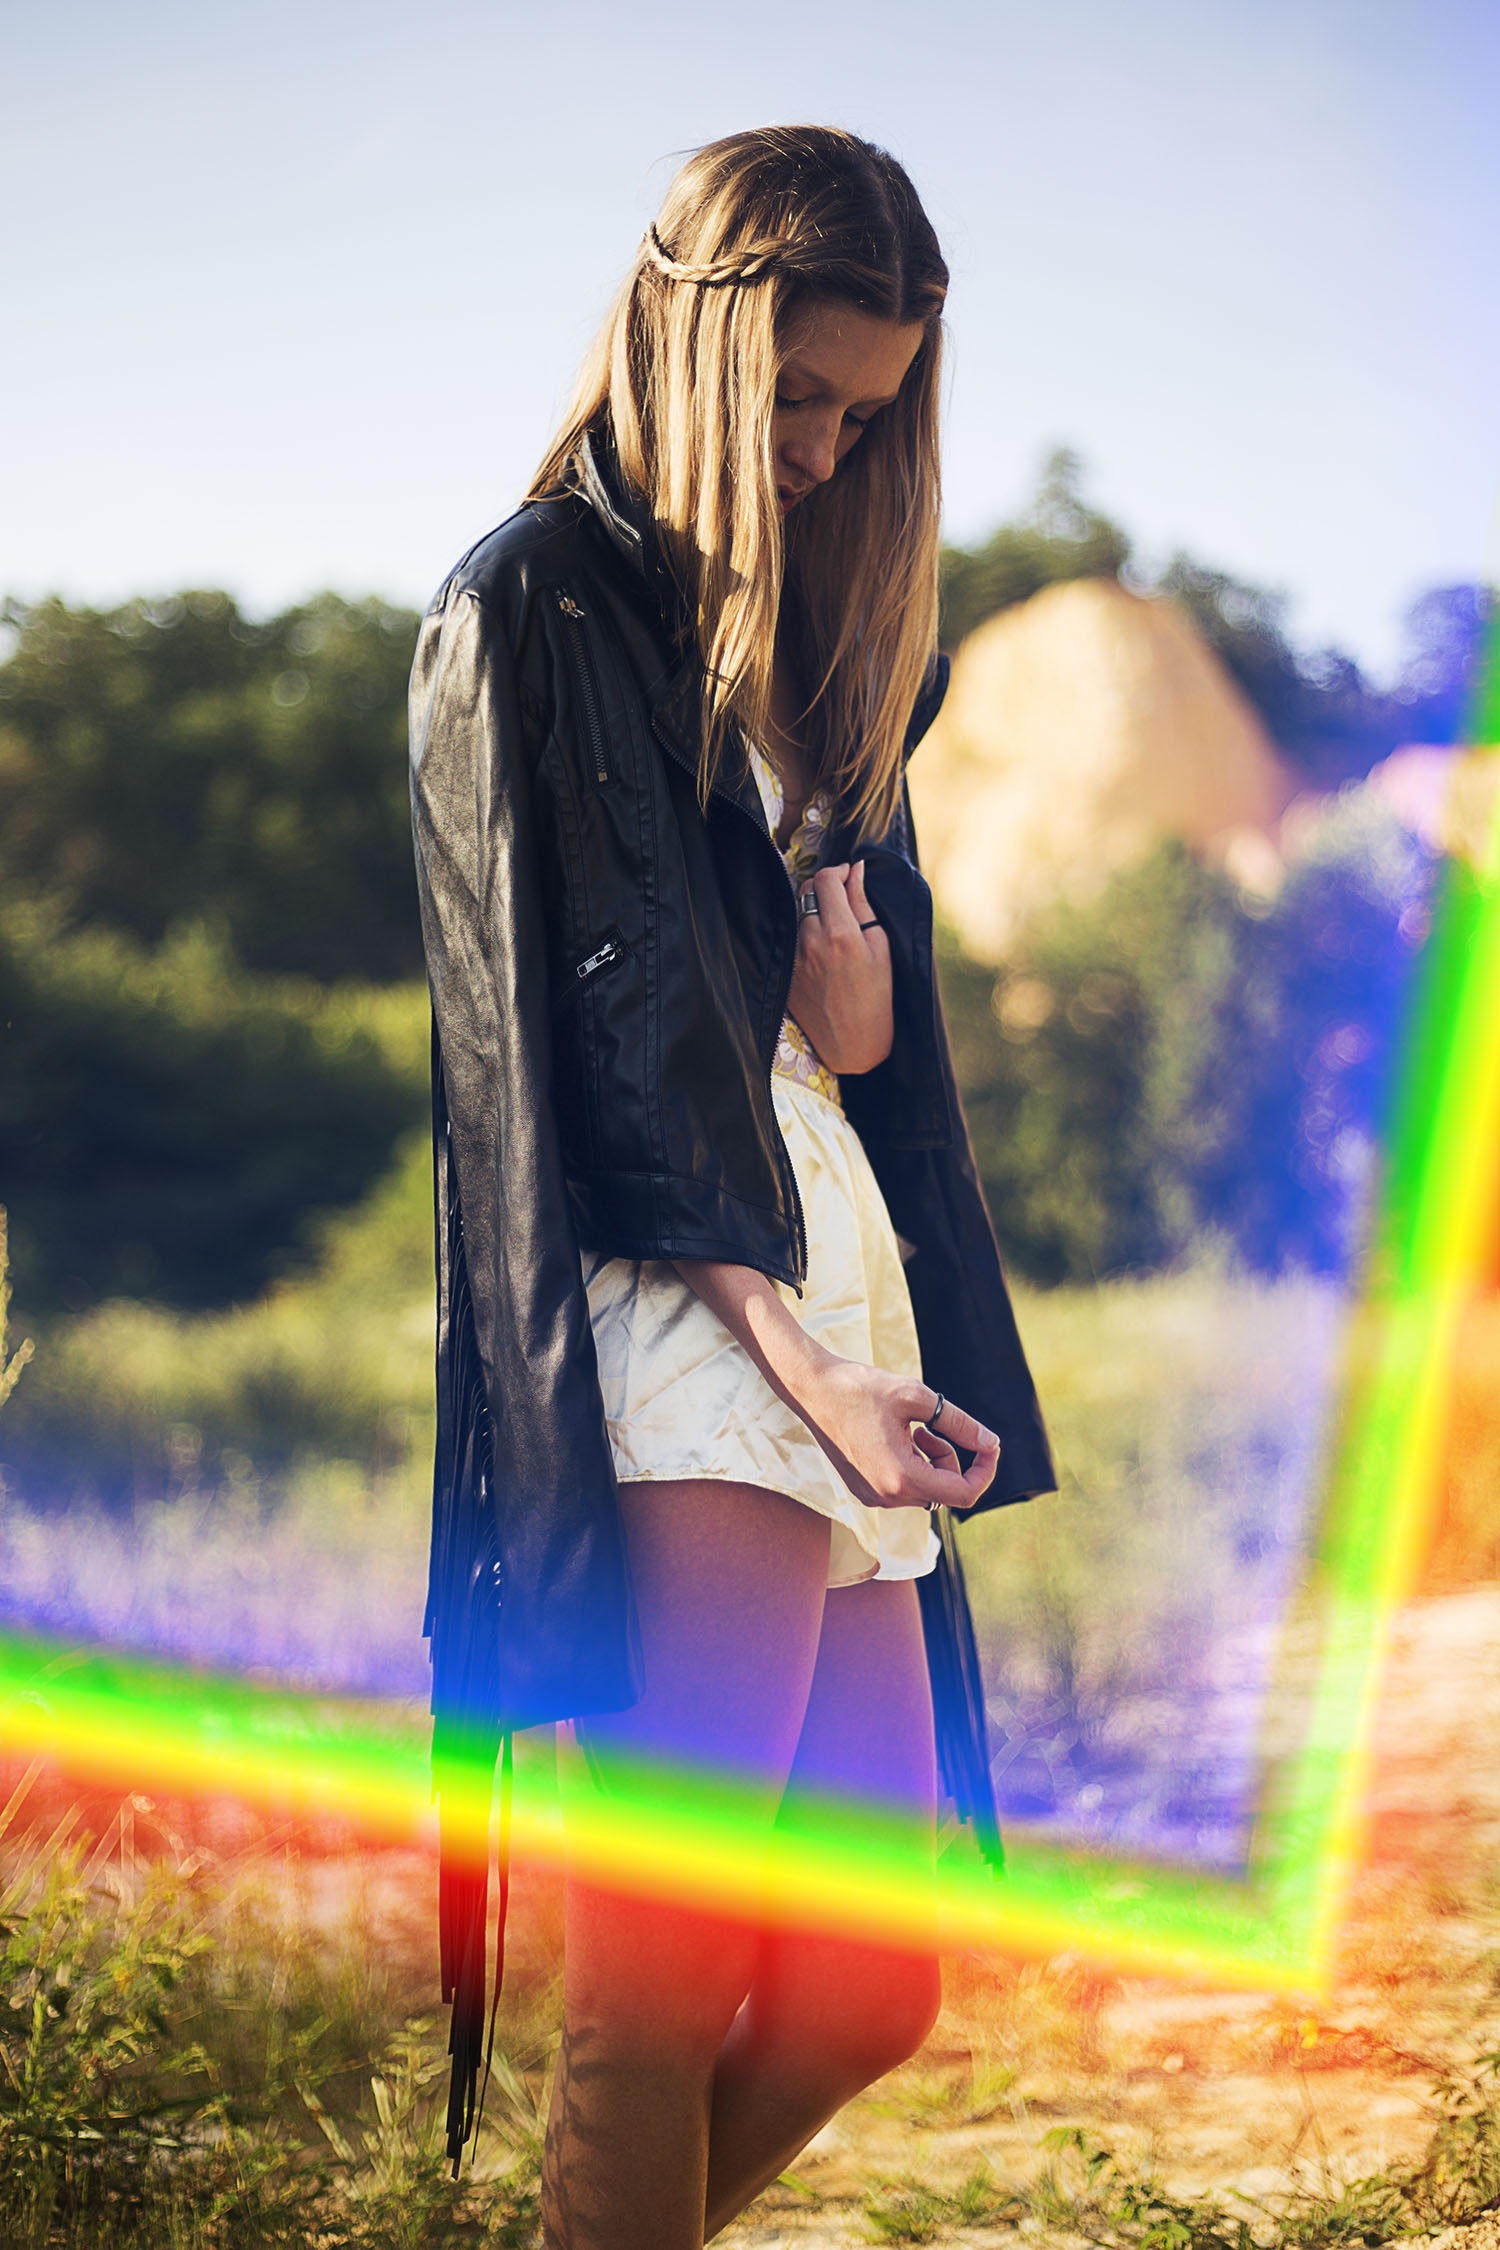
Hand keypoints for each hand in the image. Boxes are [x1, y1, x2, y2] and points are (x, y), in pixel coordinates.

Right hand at [670, 1258, 1000, 1512]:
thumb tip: (991, 1443)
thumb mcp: (918, 1397)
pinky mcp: (863, 1490)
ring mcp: (872, 1497)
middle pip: (945, 1490)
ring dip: (930, 1459)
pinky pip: (903, 1486)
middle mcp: (886, 1497)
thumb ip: (960, 1424)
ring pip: (925, 1488)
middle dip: (951, 1457)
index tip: (989, 1444)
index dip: (985, 1471)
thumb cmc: (862, 1388)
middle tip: (933, 1424)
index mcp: (901, 1478)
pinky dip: (911, 1464)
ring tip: (910, 1426)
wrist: (811, 1389)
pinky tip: (892, 1435)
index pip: (964, 1494)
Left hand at [787, 858, 891, 1074]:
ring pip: (796, 911)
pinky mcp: (784, 971)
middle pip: (807, 890)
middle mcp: (810, 941)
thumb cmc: (877, 997)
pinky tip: (821, 948)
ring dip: (813, 908)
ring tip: (833, 925)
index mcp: (839, 934)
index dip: (838, 871)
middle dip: (825, 886)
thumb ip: (863, 905)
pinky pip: (790, 936)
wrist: (852, 1043)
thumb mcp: (881, 947)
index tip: (849, 877)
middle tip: (842, 898)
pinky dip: (804, 932)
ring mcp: (793, 957)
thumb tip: (855, 872)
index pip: (826, 880)